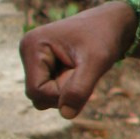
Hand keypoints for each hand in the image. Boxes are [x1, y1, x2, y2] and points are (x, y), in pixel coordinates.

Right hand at [19, 3, 134, 118]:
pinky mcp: (41, 64)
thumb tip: (66, 114)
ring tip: (79, 69)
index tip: (82, 77)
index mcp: (32, 46)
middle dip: (62, 92)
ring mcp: (32, 57)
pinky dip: (65, 87)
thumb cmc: (104, 38)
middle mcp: (27, 50)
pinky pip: (48, 89)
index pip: (36, 91)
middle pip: (36, 95)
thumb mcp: (96, 62)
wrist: (112, 23)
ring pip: (42, 95)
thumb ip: (79, 89)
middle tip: (82, 72)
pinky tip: (76, 70)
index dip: (61, 94)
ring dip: (64, 91)